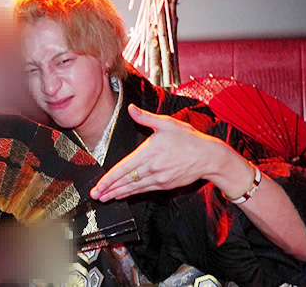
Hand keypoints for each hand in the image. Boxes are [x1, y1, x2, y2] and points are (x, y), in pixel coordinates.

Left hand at [90, 104, 225, 201]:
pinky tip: (122, 195)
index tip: (99, 185)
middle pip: (126, 180)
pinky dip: (131, 193)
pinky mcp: (165, 185)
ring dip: (117, 193)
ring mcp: (159, 178)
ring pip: (134, 188)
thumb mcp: (167, 123)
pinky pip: (144, 190)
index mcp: (149, 152)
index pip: (124, 168)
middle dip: (109, 189)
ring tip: (104, 198)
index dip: (110, 178)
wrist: (209, 157)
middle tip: (95, 195)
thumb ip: (145, 117)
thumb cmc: (188, 139)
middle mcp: (152, 168)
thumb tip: (130, 108)